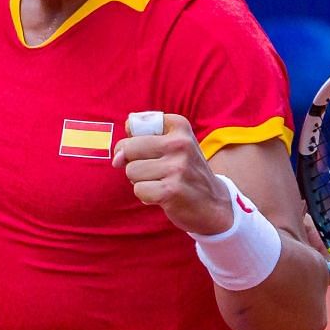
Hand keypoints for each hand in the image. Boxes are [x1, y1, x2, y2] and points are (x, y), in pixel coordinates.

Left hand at [112, 113, 232, 234]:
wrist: (213, 203)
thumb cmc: (184, 171)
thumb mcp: (172, 144)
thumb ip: (140, 140)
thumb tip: (117, 158)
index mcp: (179, 125)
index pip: (134, 125)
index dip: (133, 142)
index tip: (149, 151)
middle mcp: (180, 143)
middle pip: (129, 148)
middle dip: (133, 163)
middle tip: (154, 170)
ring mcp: (177, 167)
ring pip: (131, 171)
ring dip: (140, 181)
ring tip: (161, 182)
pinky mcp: (171, 190)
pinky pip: (139, 190)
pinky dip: (146, 196)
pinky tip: (162, 195)